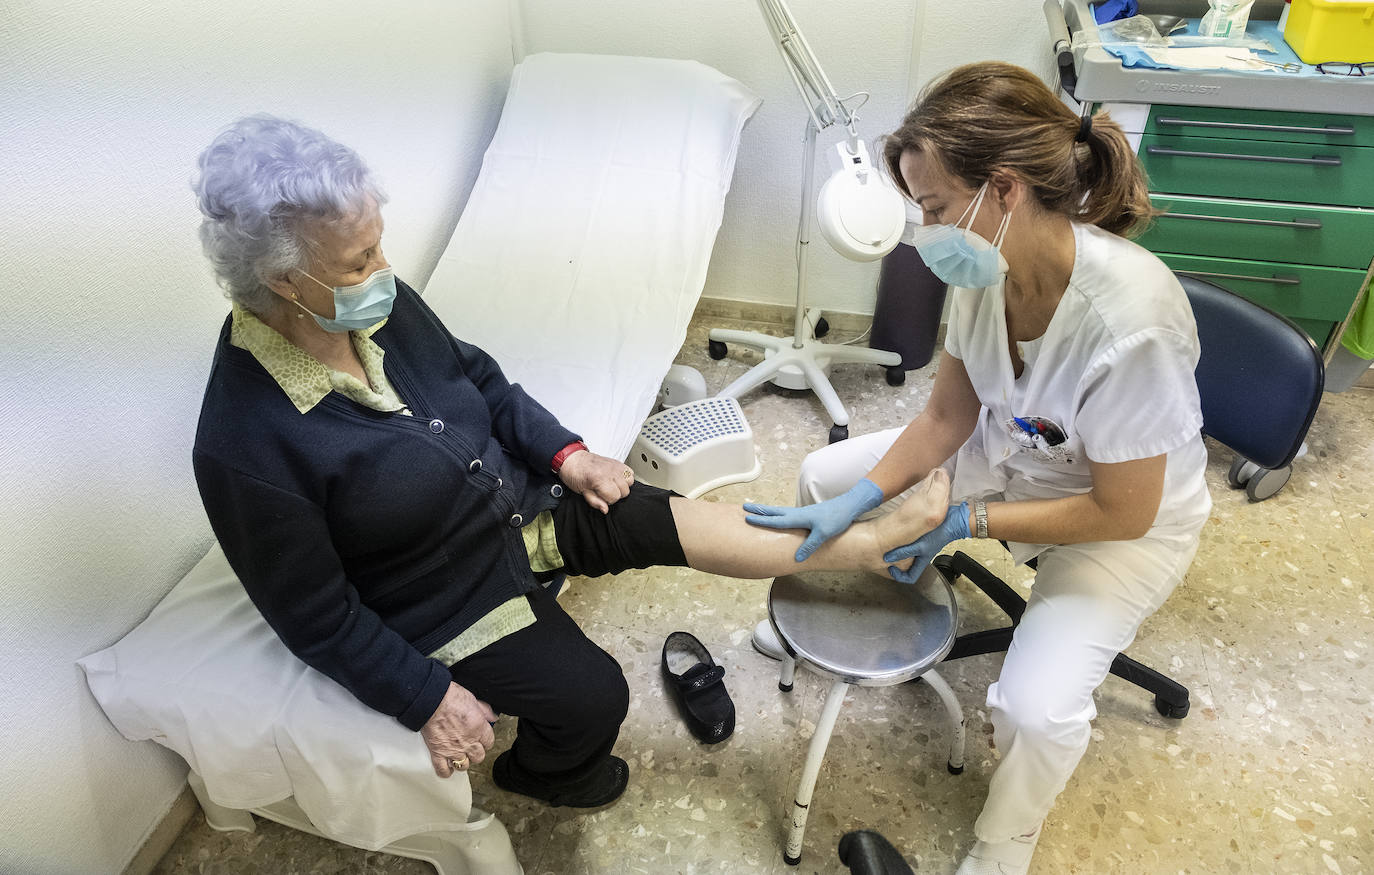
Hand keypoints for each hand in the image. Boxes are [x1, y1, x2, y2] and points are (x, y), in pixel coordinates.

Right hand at [420, 682, 497, 777]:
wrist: (431, 700)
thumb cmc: (450, 697)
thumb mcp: (473, 699)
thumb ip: (485, 711)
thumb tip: (493, 717)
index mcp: (479, 728)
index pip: (489, 743)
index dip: (485, 741)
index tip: (481, 739)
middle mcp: (468, 742)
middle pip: (478, 757)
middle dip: (475, 752)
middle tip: (470, 746)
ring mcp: (453, 750)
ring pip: (463, 765)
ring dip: (462, 761)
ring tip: (459, 755)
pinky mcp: (438, 753)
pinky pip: (443, 770)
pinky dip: (445, 771)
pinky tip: (447, 766)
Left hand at [558, 449, 633, 512]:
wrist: (572, 459)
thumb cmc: (574, 474)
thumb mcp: (582, 491)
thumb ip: (595, 502)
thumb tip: (605, 509)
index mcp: (599, 479)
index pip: (615, 497)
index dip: (608, 500)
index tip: (601, 497)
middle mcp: (610, 471)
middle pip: (625, 491)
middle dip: (615, 494)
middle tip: (605, 492)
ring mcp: (614, 465)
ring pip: (630, 482)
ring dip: (623, 486)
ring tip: (612, 486)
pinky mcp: (617, 462)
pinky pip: (630, 472)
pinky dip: (626, 477)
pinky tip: (617, 479)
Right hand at [744, 478, 884, 561]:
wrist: (848, 506)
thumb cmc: (836, 519)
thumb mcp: (823, 534)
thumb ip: (809, 545)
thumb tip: (797, 558)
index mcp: (799, 518)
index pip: (776, 520)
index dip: (761, 521)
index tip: (747, 518)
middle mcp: (797, 513)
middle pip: (774, 512)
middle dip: (759, 511)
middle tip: (744, 507)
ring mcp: (802, 513)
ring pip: (779, 512)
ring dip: (767, 511)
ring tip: (756, 510)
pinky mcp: (807, 514)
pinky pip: (787, 514)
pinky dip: (777, 514)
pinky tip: (777, 517)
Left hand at [882, 501, 969, 583]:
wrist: (953, 521)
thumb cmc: (939, 535)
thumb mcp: (920, 546)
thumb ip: (903, 552)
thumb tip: (888, 558)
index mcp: (922, 561)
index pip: (910, 577)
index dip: (898, 576)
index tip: (890, 569)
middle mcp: (923, 555)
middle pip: (907, 565)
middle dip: (896, 562)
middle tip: (887, 555)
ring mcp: (924, 546)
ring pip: (909, 553)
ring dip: (900, 550)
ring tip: (890, 544)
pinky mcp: (925, 536)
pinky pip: (912, 542)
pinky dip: (905, 539)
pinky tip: (900, 532)